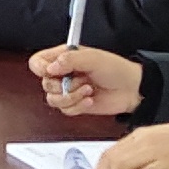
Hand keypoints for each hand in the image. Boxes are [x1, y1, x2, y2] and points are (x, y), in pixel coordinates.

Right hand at [26, 44, 144, 116]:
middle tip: (81, 80)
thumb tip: (50, 67)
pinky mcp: (75, 104)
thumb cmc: (116, 69)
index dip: (41, 68)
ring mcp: (68, 90)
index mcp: (64, 57)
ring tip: (88, 90)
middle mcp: (63, 73)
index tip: (53, 72)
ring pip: (53, 99)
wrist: (131, 89)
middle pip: (45, 84)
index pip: (38, 62)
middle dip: (64, 85)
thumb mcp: (93, 58)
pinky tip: (90, 100)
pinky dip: (78, 106)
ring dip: (71, 97)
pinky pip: (65, 110)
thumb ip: (69, 60)